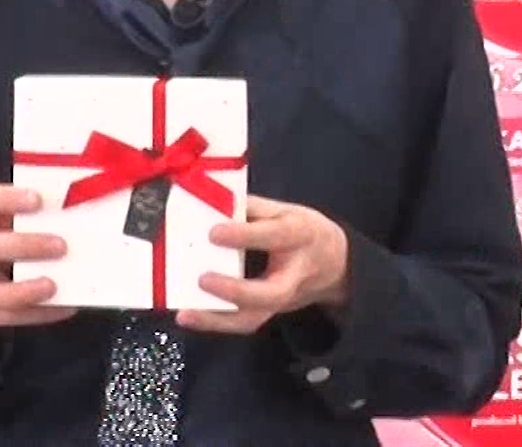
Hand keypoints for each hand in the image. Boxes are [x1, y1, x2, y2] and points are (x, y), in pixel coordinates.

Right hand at [0, 183, 76, 328]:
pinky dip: (35, 314)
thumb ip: (26, 213)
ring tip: (54, 286)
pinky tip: (63, 307)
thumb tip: (71, 210)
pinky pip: (3, 317)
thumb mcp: (0, 216)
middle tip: (61, 246)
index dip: (6, 199)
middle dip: (23, 246)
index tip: (39, 200)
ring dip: (22, 291)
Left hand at [176, 195, 348, 334]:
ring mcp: (283, 299)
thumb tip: (210, 199)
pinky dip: (215, 322)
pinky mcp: (270, 312)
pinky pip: (244, 323)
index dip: (245, 235)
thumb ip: (250, 206)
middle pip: (272, 292)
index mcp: (300, 235)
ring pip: (254, 318)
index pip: (274, 236)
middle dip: (236, 290)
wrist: (335, 264)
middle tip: (203, 279)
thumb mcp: (284, 210)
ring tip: (186, 313)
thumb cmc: (302, 230)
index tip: (213, 232)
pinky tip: (189, 316)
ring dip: (218, 319)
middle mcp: (294, 272)